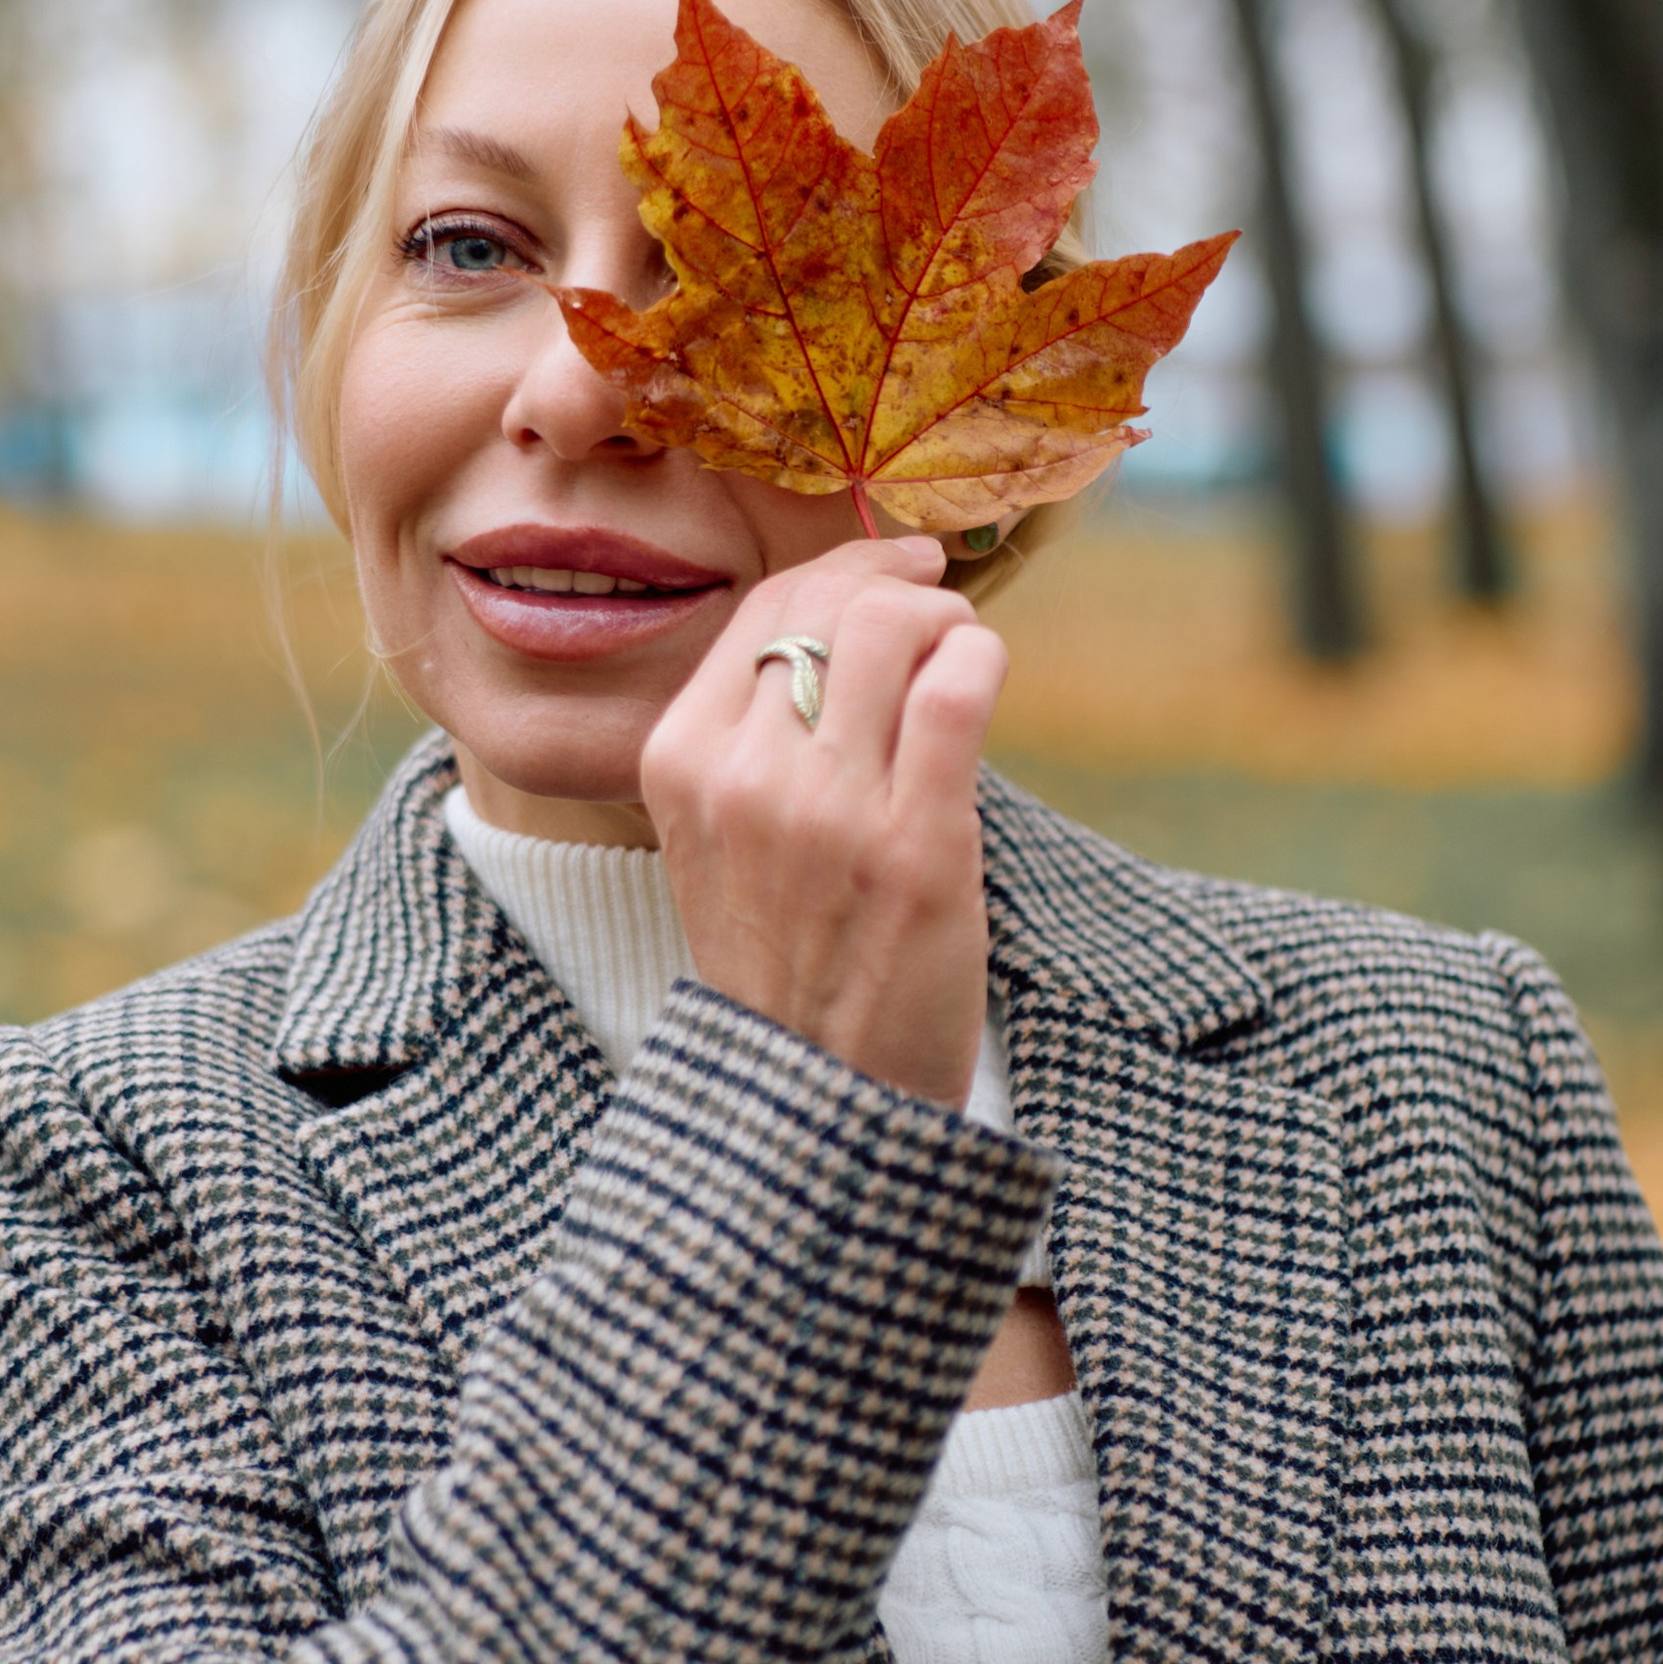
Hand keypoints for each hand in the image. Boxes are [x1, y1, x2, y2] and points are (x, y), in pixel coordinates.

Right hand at [639, 536, 1006, 1107]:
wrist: (811, 1096)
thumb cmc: (783, 959)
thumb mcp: (717, 839)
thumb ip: (754, 737)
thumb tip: (852, 618)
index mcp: (678, 761)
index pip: (763, 608)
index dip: (843, 567)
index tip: (895, 567)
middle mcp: (741, 776)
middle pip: (832, 603)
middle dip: (903, 584)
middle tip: (943, 606)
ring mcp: (827, 810)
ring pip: (895, 627)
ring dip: (948, 620)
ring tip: (962, 656)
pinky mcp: (916, 847)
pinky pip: (958, 692)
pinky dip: (983, 661)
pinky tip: (984, 682)